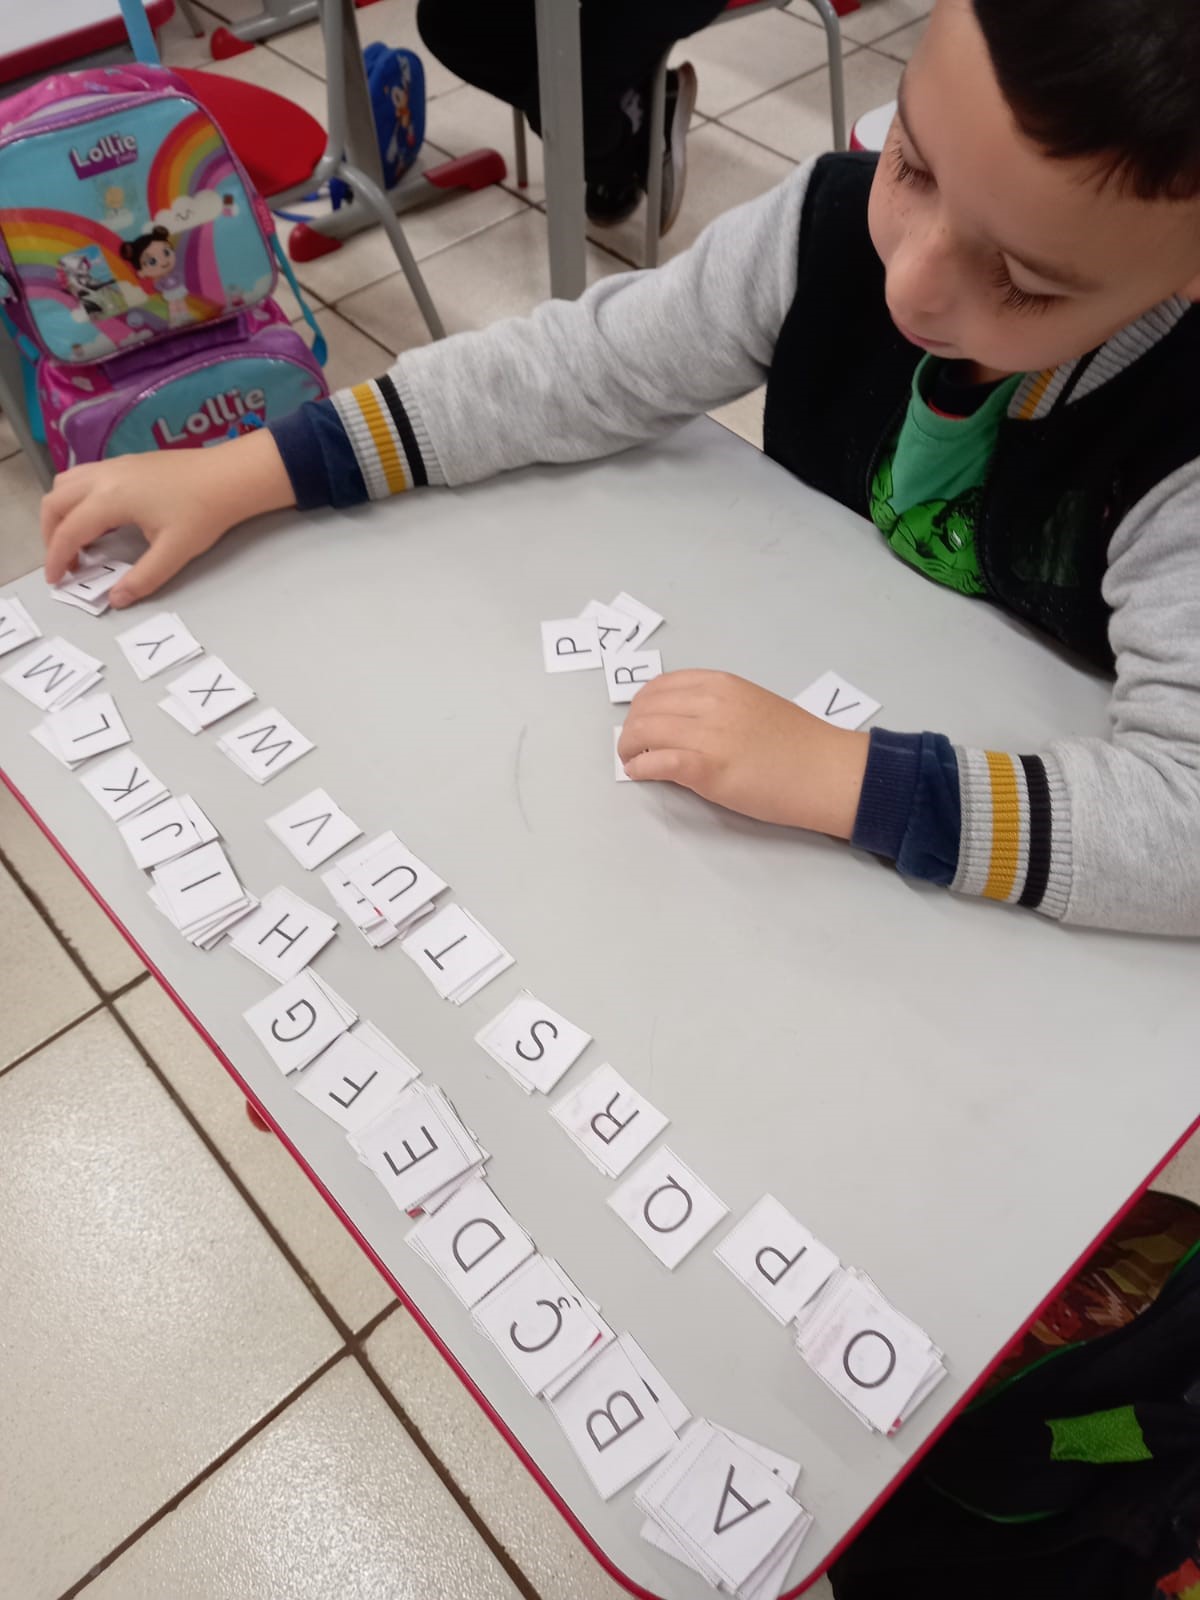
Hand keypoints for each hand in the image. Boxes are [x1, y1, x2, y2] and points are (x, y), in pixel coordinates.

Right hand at [41, 430, 294, 608]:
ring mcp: (113, 465)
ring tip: (75, 540)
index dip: (57, 559)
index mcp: (110, 498)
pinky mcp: (124, 462)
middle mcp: (103, 476)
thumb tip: (116, 599)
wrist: (230, 476)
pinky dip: (75, 498)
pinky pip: (83, 476)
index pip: (69, 531)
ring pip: (65, 484)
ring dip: (60, 512)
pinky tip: (96, 518)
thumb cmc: (204, 512)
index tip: (56, 581)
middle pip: (55, 502)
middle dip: (50, 535)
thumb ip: (143, 578)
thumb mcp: (175, 551)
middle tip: (64, 563)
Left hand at [618, 669, 869, 837]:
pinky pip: (656, 763)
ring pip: (644, 733)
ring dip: (629, 749)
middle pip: (646, 709)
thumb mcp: (753, 706)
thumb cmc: (798, 744)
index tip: (640, 721)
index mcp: (721, 684)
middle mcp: (710, 703)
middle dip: (631, 729)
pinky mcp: (707, 769)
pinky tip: (640, 774)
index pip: (660, 687)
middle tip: (631, 747)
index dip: (642, 706)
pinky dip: (640, 768)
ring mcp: (708, 736)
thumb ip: (717, 707)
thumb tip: (683, 722)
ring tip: (632, 761)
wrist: (826, 772)